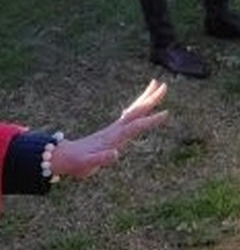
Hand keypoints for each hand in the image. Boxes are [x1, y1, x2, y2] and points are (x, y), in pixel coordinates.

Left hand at [52, 80, 167, 178]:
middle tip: (164, 85)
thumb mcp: (89, 164)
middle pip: (136, 111)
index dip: (150, 121)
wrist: (64, 157)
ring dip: (146, 98)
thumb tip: (115, 154)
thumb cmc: (77, 163)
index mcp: (114, 136)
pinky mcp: (113, 131)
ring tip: (157, 85)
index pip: (136, 126)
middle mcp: (116, 129)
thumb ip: (101, 159)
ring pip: (134, 110)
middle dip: (151, 99)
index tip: (165, 113)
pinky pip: (129, 115)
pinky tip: (140, 105)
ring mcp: (114, 128)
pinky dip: (137, 107)